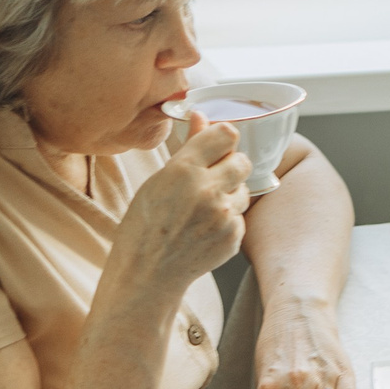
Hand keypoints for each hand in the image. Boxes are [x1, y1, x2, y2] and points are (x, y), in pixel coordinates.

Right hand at [116, 118, 249, 299]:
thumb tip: (201, 117)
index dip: (222, 139)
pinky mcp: (234, 236)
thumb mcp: (158, 179)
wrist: (147, 271)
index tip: (217, 146)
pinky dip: (228, 219)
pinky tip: (205, 228)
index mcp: (183, 170)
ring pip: (244, 190)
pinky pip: (241, 216)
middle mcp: (207, 191)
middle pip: (242, 161)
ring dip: (230, 194)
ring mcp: (224, 216)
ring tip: (203, 208)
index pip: (226, 134)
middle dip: (231, 166)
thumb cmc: (145, 224)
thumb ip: (188, 147)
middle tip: (212, 178)